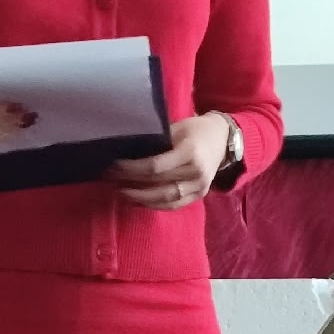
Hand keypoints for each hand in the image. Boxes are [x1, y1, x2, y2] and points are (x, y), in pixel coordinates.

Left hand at [107, 113, 230, 210]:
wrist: (224, 140)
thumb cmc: (196, 129)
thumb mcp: (177, 127)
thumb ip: (156, 141)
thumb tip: (127, 152)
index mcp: (189, 152)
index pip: (155, 166)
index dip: (132, 169)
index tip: (114, 165)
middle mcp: (196, 172)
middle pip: (157, 184)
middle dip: (130, 183)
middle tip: (110, 179)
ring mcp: (199, 186)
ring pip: (165, 199)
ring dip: (139, 198)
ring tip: (120, 192)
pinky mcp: (199, 195)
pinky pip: (173, 205)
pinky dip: (153, 205)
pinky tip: (137, 201)